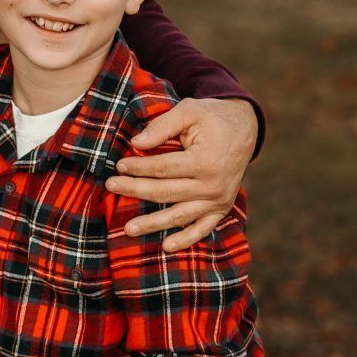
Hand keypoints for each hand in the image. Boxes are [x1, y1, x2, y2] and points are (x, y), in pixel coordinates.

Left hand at [105, 97, 258, 250]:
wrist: (245, 129)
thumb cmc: (213, 117)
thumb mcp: (190, 110)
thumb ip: (162, 125)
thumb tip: (136, 142)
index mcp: (206, 161)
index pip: (163, 168)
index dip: (139, 167)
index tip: (119, 165)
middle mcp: (214, 185)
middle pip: (166, 192)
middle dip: (136, 190)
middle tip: (111, 187)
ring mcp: (219, 200)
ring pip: (179, 216)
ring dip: (153, 224)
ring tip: (128, 229)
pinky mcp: (222, 208)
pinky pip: (203, 229)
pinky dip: (186, 240)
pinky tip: (166, 246)